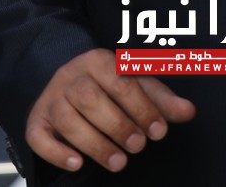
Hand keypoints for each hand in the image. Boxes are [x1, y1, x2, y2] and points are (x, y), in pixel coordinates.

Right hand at [26, 49, 195, 174]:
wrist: (70, 87)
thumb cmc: (110, 89)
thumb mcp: (138, 87)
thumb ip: (161, 100)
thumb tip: (188, 111)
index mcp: (97, 62)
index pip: (119, 82)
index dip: (141, 108)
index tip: (159, 132)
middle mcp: (70, 77)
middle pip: (88, 98)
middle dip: (117, 125)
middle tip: (138, 146)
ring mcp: (51, 99)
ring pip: (66, 119)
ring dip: (95, 144)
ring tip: (119, 162)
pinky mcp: (37, 122)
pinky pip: (38, 136)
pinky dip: (56, 152)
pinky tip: (77, 164)